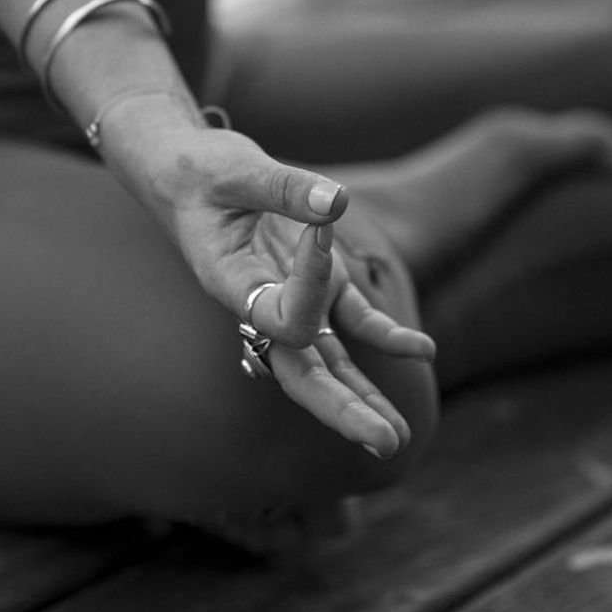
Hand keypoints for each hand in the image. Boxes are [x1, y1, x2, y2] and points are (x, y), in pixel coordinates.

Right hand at [114, 115, 434, 459]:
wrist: (186, 175)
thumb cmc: (199, 172)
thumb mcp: (234, 168)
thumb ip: (284, 187)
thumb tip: (337, 201)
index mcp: (231, 284)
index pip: (282, 314)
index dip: (310, 282)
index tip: (322, 222)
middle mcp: (261, 305)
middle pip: (302, 374)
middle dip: (343, 410)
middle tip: (384, 443)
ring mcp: (295, 298)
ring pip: (331, 364)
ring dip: (365, 399)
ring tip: (398, 438)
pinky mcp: (320, 284)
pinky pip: (356, 322)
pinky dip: (388, 336)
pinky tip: (425, 350)